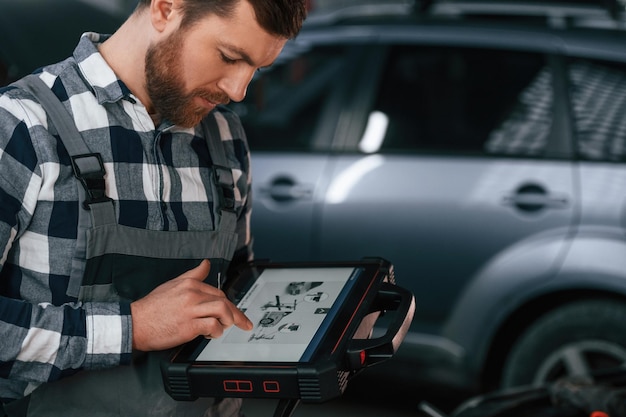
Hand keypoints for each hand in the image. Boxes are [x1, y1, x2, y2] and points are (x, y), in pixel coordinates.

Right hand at [130, 260, 252, 350]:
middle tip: (241, 323)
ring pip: (222, 310)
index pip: (217, 291)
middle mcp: (192, 294)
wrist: (134, 323)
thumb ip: (193, 275)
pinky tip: (211, 334)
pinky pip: (213, 326)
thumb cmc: (151, 308)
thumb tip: (206, 264)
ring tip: (224, 327)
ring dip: (228, 320)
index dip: (228, 303)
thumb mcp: (172, 284)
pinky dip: (216, 331)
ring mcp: (191, 310)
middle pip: (223, 300)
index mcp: (189, 284)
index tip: (234, 312)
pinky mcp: (189, 326)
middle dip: (235, 313)